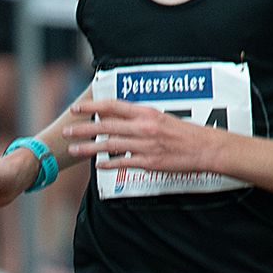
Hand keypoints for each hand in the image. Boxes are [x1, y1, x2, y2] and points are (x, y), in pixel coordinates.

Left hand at [63, 96, 223, 173]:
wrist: (206, 148)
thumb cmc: (185, 132)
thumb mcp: (161, 117)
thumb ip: (139, 117)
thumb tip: (117, 116)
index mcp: (146, 112)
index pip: (113, 106)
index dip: (92, 106)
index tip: (76, 108)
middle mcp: (143, 126)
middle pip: (106, 126)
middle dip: (83, 128)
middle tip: (66, 130)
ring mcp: (145, 144)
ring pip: (111, 145)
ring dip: (89, 148)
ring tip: (74, 150)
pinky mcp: (150, 161)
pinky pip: (124, 162)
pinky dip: (109, 164)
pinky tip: (97, 166)